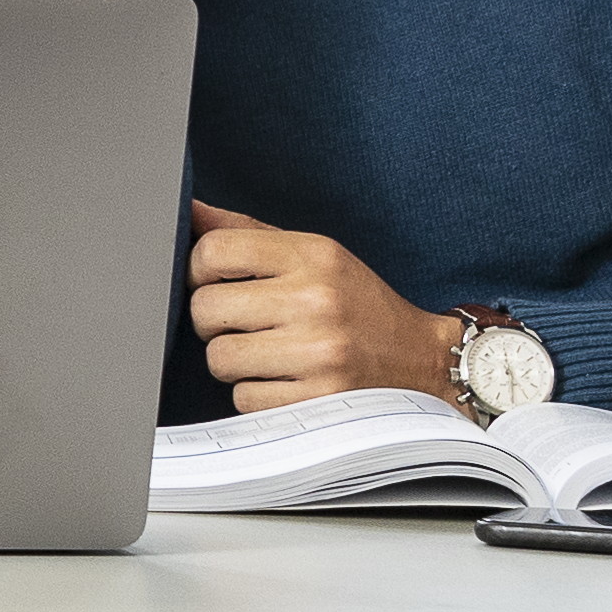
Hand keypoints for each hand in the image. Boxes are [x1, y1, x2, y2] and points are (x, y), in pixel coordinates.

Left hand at [188, 203, 457, 412]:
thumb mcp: (315, 256)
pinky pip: (244, 398)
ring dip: (234, 362)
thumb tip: (191, 211)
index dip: (199, 270)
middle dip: (214, 322)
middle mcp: (316, 301)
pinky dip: (257, 394)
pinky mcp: (317, 400)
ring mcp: (318, 353)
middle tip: (244, 325)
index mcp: (313, 256)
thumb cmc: (358, 307)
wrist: (421, 362)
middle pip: (205, 309)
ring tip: (269, 354)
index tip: (214, 282)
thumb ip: (249, 234)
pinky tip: (287, 381)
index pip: (213, 251)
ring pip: (219, 359)